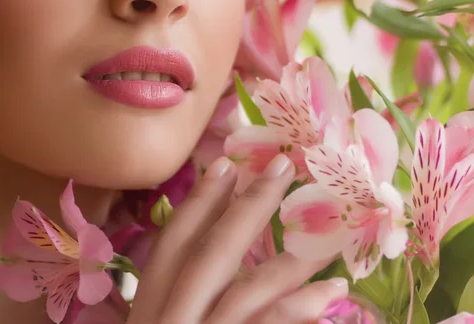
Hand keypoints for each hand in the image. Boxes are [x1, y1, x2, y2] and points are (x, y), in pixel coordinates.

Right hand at [127, 154, 347, 322]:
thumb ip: (176, 302)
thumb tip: (214, 263)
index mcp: (145, 318)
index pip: (169, 248)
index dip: (196, 205)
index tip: (224, 166)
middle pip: (206, 257)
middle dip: (243, 210)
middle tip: (281, 167)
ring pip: (240, 296)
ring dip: (284, 262)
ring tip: (323, 236)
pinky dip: (292, 314)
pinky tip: (327, 298)